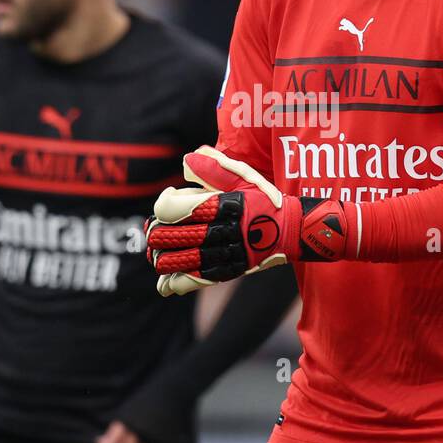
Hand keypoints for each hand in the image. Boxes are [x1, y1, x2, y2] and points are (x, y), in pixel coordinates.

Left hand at [145, 146, 348, 295]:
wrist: (287, 231)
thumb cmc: (262, 201)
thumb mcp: (242, 177)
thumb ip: (213, 167)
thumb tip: (186, 160)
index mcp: (215, 206)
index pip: (167, 208)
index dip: (162, 202)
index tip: (171, 196)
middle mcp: (213, 232)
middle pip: (160, 236)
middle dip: (154, 230)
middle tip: (161, 226)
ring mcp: (216, 255)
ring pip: (167, 261)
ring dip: (158, 255)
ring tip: (163, 248)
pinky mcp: (220, 273)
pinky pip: (183, 282)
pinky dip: (169, 280)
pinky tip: (167, 274)